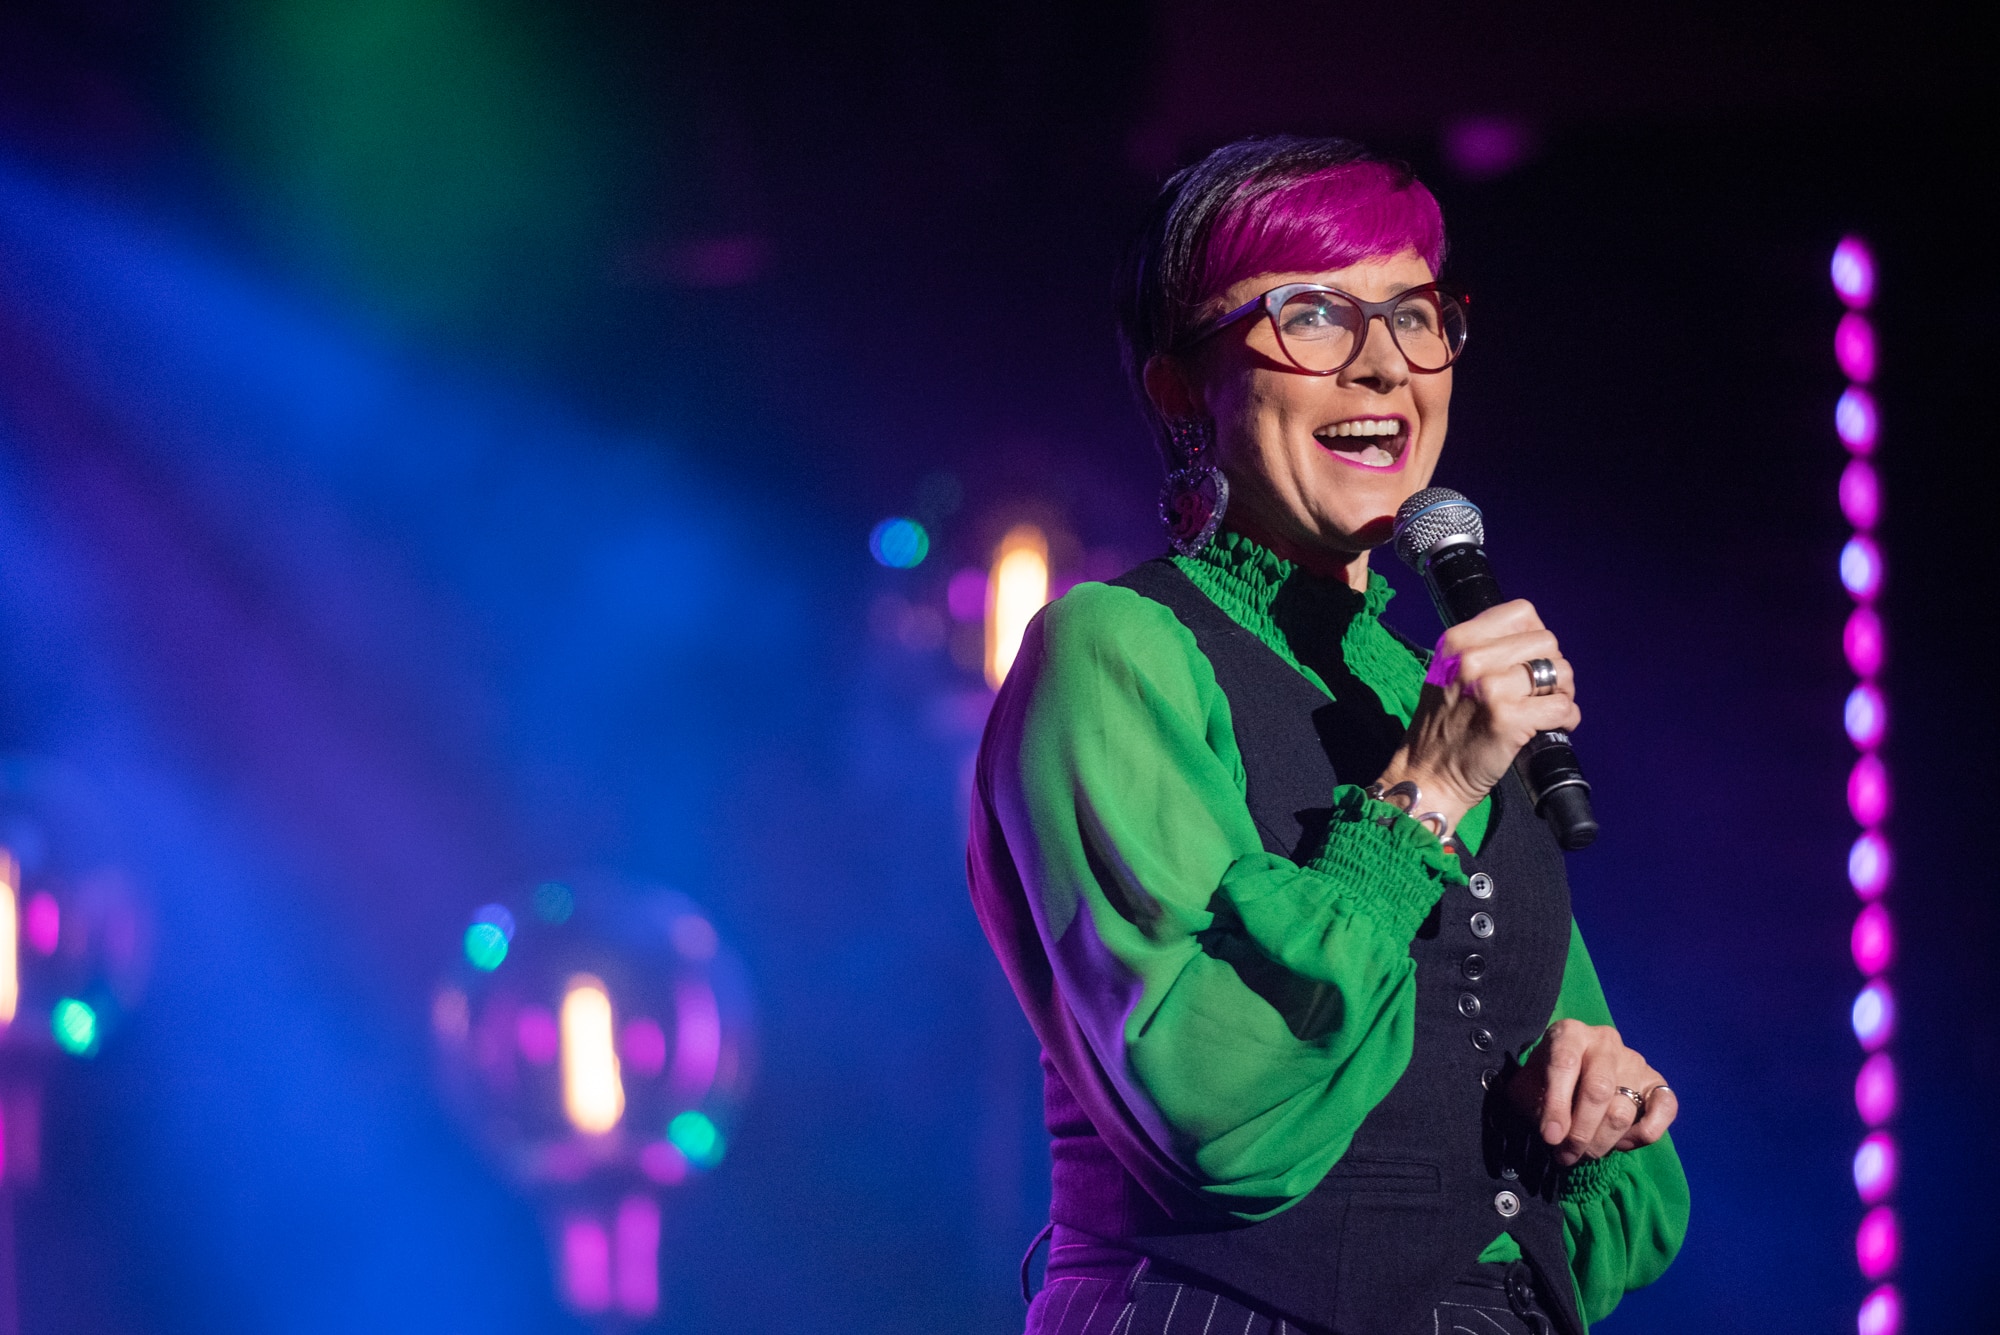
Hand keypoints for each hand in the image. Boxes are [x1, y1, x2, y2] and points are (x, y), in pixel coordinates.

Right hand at [1374, 599, 1580, 829]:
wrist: (1427, 775)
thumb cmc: (1442, 727)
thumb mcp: (1448, 672)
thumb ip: (1483, 650)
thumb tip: (1533, 640)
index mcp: (1457, 641)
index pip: (1522, 613)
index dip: (1535, 636)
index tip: (1530, 660)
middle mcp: (1472, 659)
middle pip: (1546, 641)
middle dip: (1554, 666)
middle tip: (1543, 690)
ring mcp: (1491, 689)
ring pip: (1559, 671)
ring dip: (1564, 692)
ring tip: (1548, 707)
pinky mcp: (1509, 720)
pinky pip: (1562, 707)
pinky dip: (1567, 718)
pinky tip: (1554, 726)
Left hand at [1508, 1019, 1677, 1165]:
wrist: (1569, 1079)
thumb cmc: (1543, 1084)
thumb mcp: (1527, 1091)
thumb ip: (1537, 1108)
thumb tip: (1555, 1135)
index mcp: (1570, 1033)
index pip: (1565, 1064)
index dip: (1557, 1105)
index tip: (1550, 1137)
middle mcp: (1605, 1041)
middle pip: (1598, 1091)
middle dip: (1580, 1132)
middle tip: (1566, 1155)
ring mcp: (1634, 1060)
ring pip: (1622, 1111)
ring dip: (1602, 1143)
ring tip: (1583, 1153)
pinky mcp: (1656, 1082)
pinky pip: (1664, 1110)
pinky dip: (1643, 1134)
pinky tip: (1621, 1144)